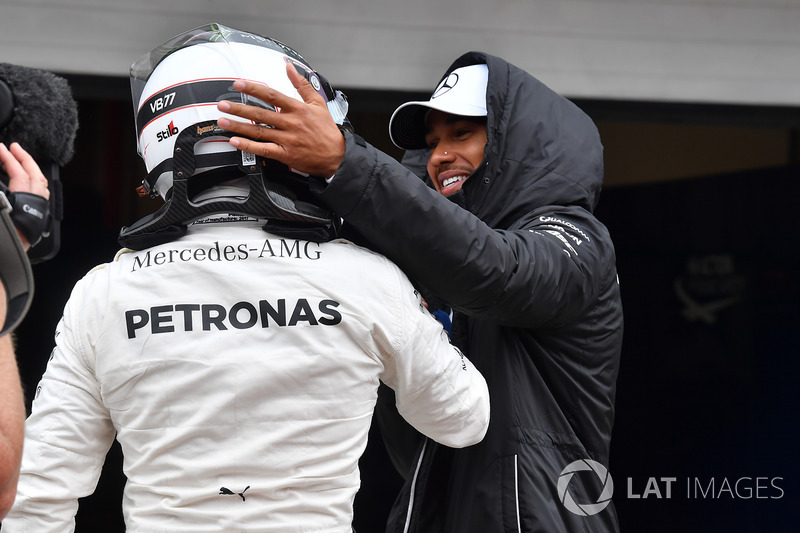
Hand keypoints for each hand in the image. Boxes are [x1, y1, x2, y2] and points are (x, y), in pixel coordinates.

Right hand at [0, 142, 49, 249]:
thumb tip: (2, 173)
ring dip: (30, 171)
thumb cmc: (1, 241)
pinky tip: (22, 183)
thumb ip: (1, 194)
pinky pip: (38, 198)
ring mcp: (37, 216)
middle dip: (24, 159)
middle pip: (36, 178)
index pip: (19, 174)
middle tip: (12, 147)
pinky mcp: (34, 225)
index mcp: (24, 204)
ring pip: (40, 188)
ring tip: (18, 161)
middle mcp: (35, 209)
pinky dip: (32, 185)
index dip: (8, 158)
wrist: (4, 265)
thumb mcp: (0, 209)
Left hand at [216, 63, 345, 178]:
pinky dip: (249, 146)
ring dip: (239, 126)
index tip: (238, 84)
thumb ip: (302, 84)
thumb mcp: (318, 103)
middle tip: (222, 105)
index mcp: (298, 109)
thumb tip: (290, 68)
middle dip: (239, 109)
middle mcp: (291, 123)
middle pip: (261, 114)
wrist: (337, 156)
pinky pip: (264, 150)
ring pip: (259, 131)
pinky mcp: (286, 155)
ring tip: (223, 122)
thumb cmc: (327, 131)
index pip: (272, 96)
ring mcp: (287, 140)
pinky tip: (236, 142)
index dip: (253, 89)